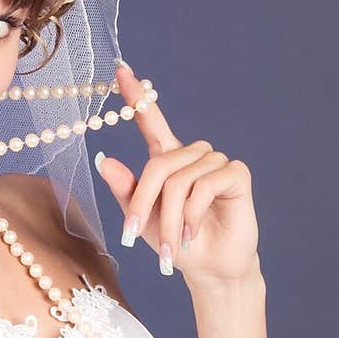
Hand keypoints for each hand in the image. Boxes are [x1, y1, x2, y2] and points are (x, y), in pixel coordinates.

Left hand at [95, 63, 259, 285]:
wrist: (208, 268)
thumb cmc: (174, 242)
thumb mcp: (142, 218)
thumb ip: (126, 190)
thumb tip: (102, 159)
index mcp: (168, 158)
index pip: (151, 120)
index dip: (137, 96)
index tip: (120, 70)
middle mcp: (192, 154)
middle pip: (158, 166)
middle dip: (143, 205)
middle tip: (134, 238)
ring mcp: (216, 161)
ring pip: (180, 181)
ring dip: (170, 219)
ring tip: (172, 243)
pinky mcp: (236, 174)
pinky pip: (204, 187)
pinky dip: (192, 215)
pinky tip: (192, 233)